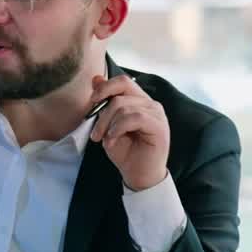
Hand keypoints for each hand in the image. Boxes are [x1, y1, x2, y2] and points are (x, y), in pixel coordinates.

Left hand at [87, 73, 169, 191]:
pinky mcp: (160, 127)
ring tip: (103, 140)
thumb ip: (104, 101)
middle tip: (95, 132)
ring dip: (107, 125)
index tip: (91, 102)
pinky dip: (117, 129)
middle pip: (120, 93)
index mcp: (139, 100)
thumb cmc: (124, 150)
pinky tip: (111, 141)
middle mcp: (150, 104)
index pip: (123, 81)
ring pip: (124, 107)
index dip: (105, 88)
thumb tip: (96, 78)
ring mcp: (157, 114)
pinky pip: (134, 118)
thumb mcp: (107, 123)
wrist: (137, 173)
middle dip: (101, 112)